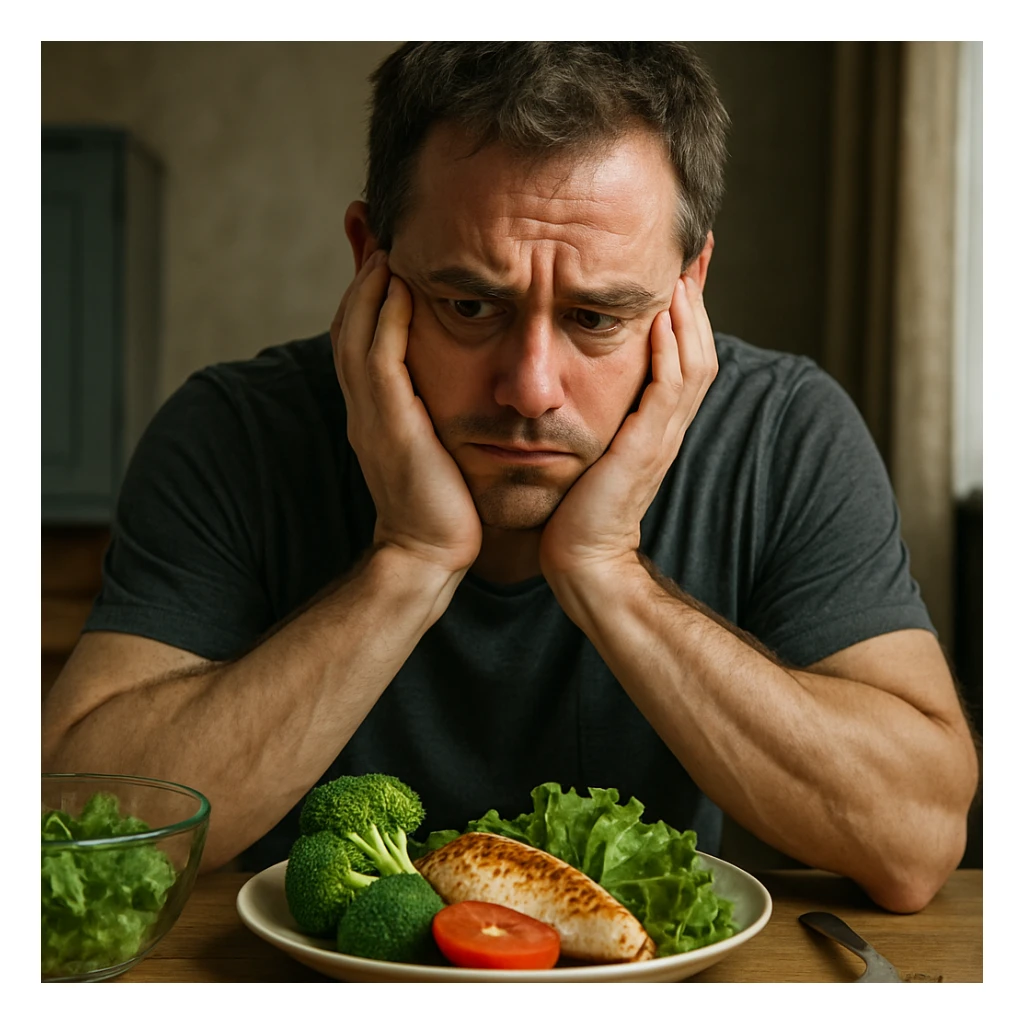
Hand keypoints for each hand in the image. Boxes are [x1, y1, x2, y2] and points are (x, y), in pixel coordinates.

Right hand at [331, 251, 482, 574]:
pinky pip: (380, 359)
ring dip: (369, 283)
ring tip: (385, 241)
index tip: (384, 248)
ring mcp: (370, 415)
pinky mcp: (389, 425)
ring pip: (357, 331)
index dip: (368, 290)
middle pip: (350, 321)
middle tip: (370, 224)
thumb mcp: (435, 447)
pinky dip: (387, 318)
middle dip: (360, 271)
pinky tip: (402, 285)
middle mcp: (364, 406)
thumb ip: (433, 410)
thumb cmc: (444, 505)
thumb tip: (457, 384)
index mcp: (374, 409)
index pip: (362, 334)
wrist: (429, 554)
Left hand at [539, 274, 717, 580]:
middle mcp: (667, 424)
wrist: (582, 560)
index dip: (686, 308)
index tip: (680, 261)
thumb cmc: (578, 508)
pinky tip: (662, 314)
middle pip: (698, 346)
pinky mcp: (646, 448)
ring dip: (689, 311)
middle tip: (696, 245)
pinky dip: (670, 349)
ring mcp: (661, 436)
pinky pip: (669, 388)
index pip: (682, 352)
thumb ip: (596, 413)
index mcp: (655, 421)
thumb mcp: (592, 448)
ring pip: (692, 360)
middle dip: (697, 294)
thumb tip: (572, 379)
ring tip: (683, 265)